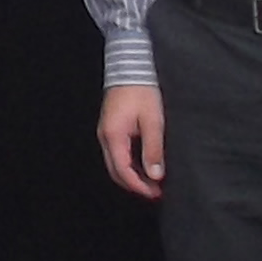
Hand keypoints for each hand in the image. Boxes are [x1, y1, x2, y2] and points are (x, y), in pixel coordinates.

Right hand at [97, 84, 165, 201]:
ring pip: (114, 163)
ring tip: (151, 180)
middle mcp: (105, 137)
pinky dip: (128, 164)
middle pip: (116, 171)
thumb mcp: (153, 121)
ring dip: (131, 175)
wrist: (130, 67)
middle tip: (154, 191)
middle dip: (134, 185)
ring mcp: (105, 132)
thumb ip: (153, 149)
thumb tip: (155, 174)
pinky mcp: (110, 128)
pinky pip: (116, 153)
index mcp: (114, 136)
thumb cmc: (141, 91)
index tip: (155, 193)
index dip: (139, 186)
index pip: (123, 171)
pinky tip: (142, 164)